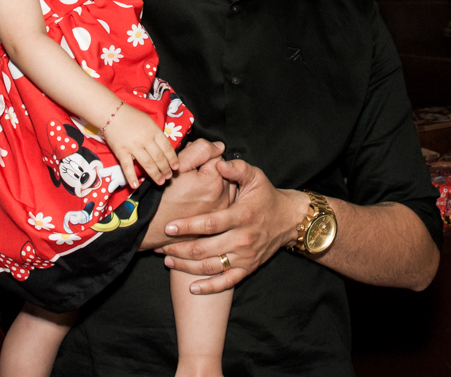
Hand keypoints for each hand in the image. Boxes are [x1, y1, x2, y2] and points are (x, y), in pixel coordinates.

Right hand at [102, 104, 178, 187]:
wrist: (111, 113)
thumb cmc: (131, 116)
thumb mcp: (149, 121)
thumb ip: (156, 134)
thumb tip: (164, 147)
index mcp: (154, 131)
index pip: (167, 147)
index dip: (172, 158)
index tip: (176, 167)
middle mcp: (146, 140)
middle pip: (159, 157)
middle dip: (165, 169)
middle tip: (169, 177)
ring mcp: (133, 146)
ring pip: (147, 163)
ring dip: (155, 174)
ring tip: (160, 182)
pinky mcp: (121, 151)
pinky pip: (127, 166)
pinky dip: (131, 177)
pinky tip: (135, 185)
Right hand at [139, 145, 229, 251]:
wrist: (150, 226)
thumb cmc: (160, 197)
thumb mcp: (177, 166)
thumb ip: (201, 150)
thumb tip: (219, 146)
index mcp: (214, 182)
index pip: (217, 157)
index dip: (201, 158)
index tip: (188, 167)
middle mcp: (223, 199)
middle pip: (223, 171)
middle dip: (209, 170)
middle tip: (189, 179)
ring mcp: (221, 212)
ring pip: (226, 185)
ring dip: (215, 183)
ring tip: (194, 190)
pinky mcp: (218, 222)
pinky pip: (223, 201)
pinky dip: (215, 197)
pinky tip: (198, 201)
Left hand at [160, 159, 308, 294]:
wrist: (289, 220)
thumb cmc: (266, 196)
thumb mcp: (255, 177)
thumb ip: (237, 168)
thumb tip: (219, 163)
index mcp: (242, 215)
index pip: (210, 223)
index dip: (188, 226)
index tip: (169, 227)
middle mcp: (243, 238)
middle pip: (205, 249)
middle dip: (179, 249)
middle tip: (161, 246)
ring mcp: (245, 256)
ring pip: (211, 267)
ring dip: (187, 267)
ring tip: (168, 261)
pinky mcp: (248, 268)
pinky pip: (226, 282)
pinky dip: (208, 288)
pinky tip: (192, 288)